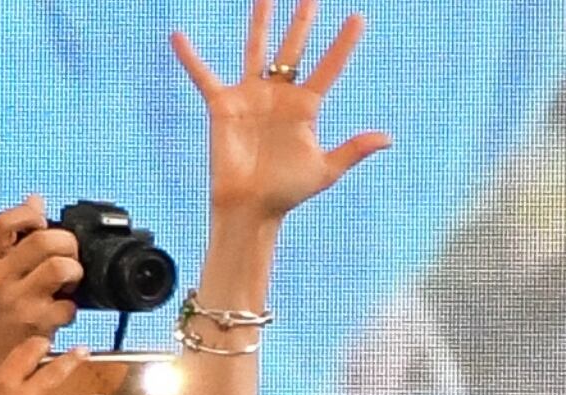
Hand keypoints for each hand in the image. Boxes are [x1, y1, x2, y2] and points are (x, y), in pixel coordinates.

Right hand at [0, 197, 80, 362]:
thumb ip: (9, 239)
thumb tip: (35, 200)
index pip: (4, 223)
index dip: (31, 214)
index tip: (43, 220)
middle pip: (44, 241)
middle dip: (67, 243)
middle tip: (69, 253)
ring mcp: (19, 301)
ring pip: (60, 268)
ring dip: (74, 271)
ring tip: (69, 280)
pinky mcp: (38, 324)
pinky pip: (68, 306)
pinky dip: (71, 307)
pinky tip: (61, 309)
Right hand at [171, 0, 390, 224]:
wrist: (252, 205)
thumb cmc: (289, 191)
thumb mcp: (326, 169)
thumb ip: (353, 150)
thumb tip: (388, 137)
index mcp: (306, 107)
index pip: (329, 67)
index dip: (343, 44)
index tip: (359, 18)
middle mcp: (280, 95)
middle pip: (293, 49)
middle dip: (302, 21)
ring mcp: (251, 96)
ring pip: (256, 49)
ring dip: (260, 22)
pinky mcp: (223, 105)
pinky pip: (204, 75)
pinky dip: (190, 58)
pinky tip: (178, 36)